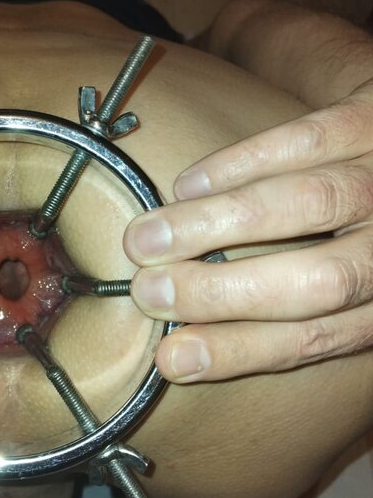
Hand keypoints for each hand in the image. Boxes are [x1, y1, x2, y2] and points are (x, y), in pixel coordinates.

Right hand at [123, 75, 372, 382]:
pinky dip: (238, 164)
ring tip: (145, 239)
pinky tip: (187, 185)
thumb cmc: (351, 230)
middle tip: (148, 293)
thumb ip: (282, 303)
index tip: (173, 358)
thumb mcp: (335, 277)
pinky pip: (307, 140)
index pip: (313, 337)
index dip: (240, 349)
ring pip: (309, 204)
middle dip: (222, 293)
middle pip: (319, 281)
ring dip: (213, 225)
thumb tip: (183, 339)